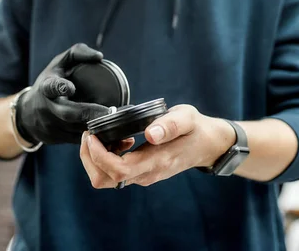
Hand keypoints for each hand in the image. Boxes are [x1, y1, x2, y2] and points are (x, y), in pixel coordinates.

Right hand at [16, 43, 109, 144]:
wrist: (26, 114)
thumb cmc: (50, 82)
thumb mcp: (58, 65)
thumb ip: (77, 53)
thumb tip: (99, 56)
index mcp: (47, 88)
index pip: (51, 87)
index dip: (60, 87)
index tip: (70, 88)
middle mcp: (48, 109)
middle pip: (69, 113)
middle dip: (90, 113)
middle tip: (111, 111)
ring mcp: (51, 126)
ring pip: (77, 129)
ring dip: (96, 126)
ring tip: (116, 122)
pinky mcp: (57, 139)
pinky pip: (78, 139)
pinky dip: (94, 136)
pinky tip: (109, 132)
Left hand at [79, 105, 235, 187]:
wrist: (208, 145)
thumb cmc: (196, 129)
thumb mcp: (187, 119)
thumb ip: (170, 125)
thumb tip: (150, 133)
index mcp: (156, 162)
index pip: (117, 170)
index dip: (98, 155)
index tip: (93, 135)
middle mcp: (146, 174)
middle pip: (104, 179)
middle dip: (89, 158)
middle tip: (90, 134)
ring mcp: (143, 176)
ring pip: (106, 178)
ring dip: (96, 158)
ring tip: (103, 135)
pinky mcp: (140, 173)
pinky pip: (115, 172)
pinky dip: (106, 157)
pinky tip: (118, 140)